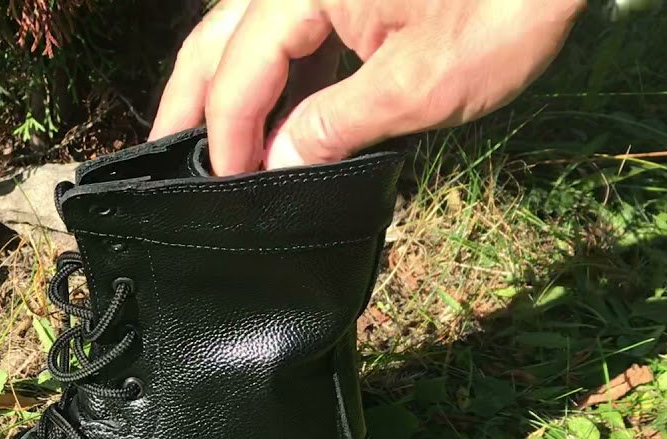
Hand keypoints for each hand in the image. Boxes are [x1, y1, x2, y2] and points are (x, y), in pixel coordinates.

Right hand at [151, 0, 585, 173]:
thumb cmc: (508, 7)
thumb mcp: (422, 84)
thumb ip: (337, 127)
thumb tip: (278, 170)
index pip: (240, 71)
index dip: (226, 137)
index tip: (223, 192)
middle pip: (217, 40)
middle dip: (188, 103)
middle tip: (159, 162)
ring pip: (244, 35)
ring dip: (223, 91)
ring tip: (200, 147)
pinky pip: (288, 34)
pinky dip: (270, 79)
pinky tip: (266, 121)